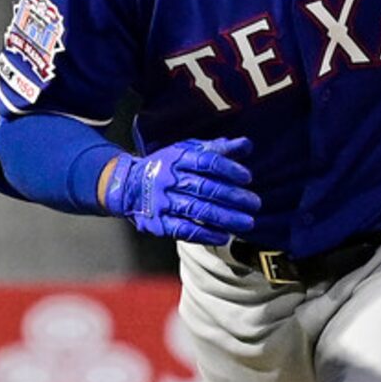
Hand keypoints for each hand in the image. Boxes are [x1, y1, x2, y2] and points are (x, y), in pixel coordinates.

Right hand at [102, 137, 259, 243]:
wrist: (126, 185)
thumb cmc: (164, 166)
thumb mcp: (186, 151)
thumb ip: (216, 149)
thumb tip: (246, 145)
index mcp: (177, 158)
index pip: (206, 162)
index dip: (229, 169)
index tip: (247, 178)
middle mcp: (168, 178)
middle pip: (205, 187)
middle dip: (233, 197)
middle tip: (255, 204)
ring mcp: (162, 202)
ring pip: (197, 210)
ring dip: (225, 218)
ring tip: (246, 222)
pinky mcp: (157, 222)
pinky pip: (184, 229)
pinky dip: (206, 234)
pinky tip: (223, 236)